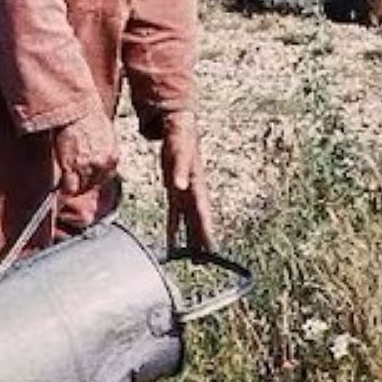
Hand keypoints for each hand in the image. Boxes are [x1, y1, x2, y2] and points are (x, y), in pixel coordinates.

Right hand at [50, 109, 118, 196]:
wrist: (76, 110)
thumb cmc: (89, 117)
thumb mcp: (106, 134)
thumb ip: (106, 151)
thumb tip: (101, 160)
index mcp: (113, 157)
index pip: (105, 179)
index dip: (94, 179)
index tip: (86, 177)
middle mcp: (103, 165)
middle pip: (94, 185)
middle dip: (84, 183)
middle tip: (75, 179)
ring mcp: (88, 168)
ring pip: (82, 188)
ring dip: (75, 186)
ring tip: (68, 181)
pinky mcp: (72, 167)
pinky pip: (70, 188)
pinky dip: (65, 189)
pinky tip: (62, 187)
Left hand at [157, 111, 214, 251]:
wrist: (177, 122)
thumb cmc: (179, 133)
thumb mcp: (179, 145)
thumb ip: (180, 168)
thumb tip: (180, 187)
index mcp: (195, 179)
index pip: (202, 207)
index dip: (206, 228)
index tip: (209, 247)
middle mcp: (193, 187)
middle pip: (199, 216)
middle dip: (203, 237)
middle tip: (206, 259)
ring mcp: (185, 189)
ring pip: (190, 219)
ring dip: (192, 238)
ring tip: (195, 259)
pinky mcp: (176, 189)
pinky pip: (176, 213)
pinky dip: (175, 229)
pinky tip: (172, 245)